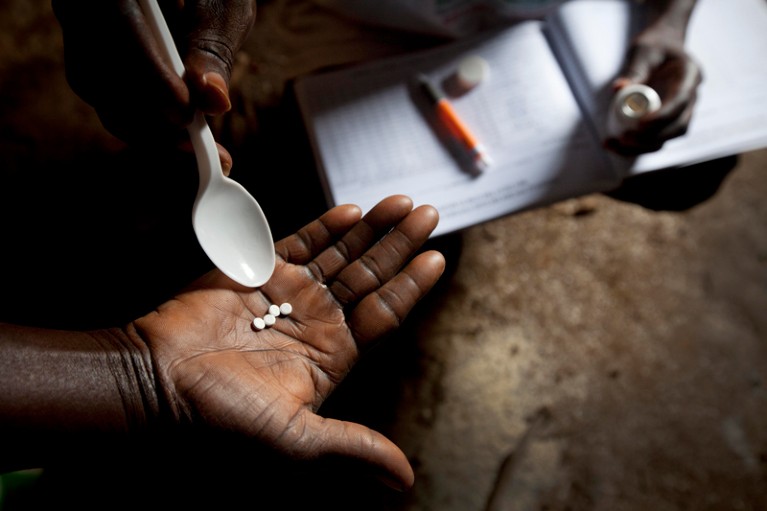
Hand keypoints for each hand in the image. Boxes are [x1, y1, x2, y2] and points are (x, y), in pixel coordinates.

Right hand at [52, 0, 256, 172]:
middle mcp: (81, 5)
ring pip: (95, 89)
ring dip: (144, 127)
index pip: (118, 30)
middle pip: (97, 72)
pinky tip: (179, 133)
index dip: (151, 79)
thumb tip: (214, 100)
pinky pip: (104, 94)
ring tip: (194, 144)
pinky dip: (141, 121)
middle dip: (147, 117)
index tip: (186, 113)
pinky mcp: (90, 55)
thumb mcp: (221, 2)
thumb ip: (214, 45)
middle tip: (195, 143)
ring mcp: (80, 30)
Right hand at [131, 195, 444, 490]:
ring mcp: (289, 292)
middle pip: (369, 275)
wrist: (159, 383)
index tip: (437, 259)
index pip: (383, 314)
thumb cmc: (223, 415)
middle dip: (399, 245)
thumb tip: (404, 482)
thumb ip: (353, 447)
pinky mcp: (259, 270)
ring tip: (402, 203)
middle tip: (429, 214)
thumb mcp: (296, 439)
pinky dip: (325, 226)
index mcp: (332, 354)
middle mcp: (317, 320)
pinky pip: (300, 243)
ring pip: (341, 254)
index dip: (411, 287)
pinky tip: (352, 211)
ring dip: (371, 228)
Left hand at [604, 25, 702, 155]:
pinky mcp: (668, 120)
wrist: (662, 45)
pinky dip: (636, 146)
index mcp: (690, 75)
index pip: (681, 101)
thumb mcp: (642, 51)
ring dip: (643, 147)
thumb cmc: (653, 45)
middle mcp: (691, 96)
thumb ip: (634, 70)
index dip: (662, 117)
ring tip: (614, 144)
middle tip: (624, 138)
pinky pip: (656, 138)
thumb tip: (618, 89)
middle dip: (653, 137)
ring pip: (669, 137)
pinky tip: (613, 145)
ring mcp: (682, 111)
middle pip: (679, 126)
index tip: (640, 125)